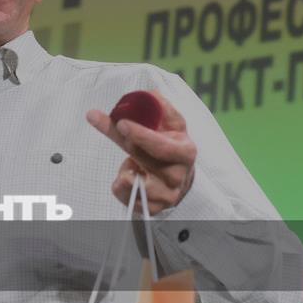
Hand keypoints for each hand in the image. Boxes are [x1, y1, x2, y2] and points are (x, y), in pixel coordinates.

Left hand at [86, 89, 196, 215]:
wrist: (179, 176)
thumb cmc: (170, 145)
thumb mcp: (170, 124)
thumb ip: (158, 108)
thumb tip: (145, 93)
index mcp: (185, 152)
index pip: (163, 146)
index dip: (141, 135)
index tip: (121, 123)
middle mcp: (179, 176)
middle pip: (146, 161)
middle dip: (129, 144)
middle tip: (116, 128)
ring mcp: (168, 195)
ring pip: (135, 185)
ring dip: (125, 170)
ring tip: (132, 163)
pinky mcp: (154, 209)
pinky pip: (127, 199)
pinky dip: (120, 186)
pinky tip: (130, 177)